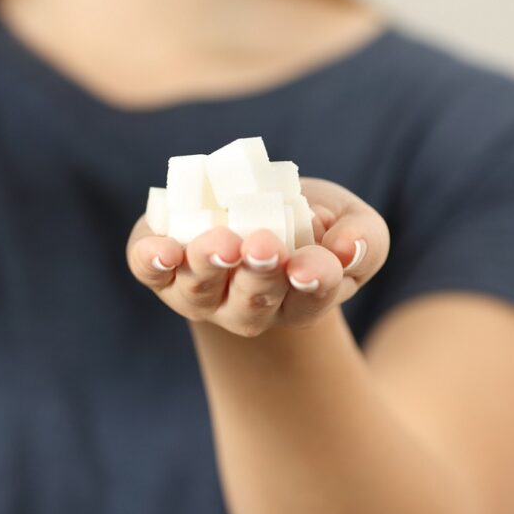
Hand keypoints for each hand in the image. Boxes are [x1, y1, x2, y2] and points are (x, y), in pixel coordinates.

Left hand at [127, 178, 387, 336]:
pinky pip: (150, 272)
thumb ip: (364, 239)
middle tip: (263, 247)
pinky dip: (151, 261)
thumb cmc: (306, 222)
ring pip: (200, 290)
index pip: (310, 297)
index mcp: (299, 300)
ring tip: (220, 243)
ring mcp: (198, 293)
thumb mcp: (348, 221)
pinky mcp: (160, 269)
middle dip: (258, 275)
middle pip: (253, 302)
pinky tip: (158, 249)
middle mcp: (245, 308)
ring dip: (209, 265)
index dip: (312, 280)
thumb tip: (349, 249)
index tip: (309, 265)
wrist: (246, 204)